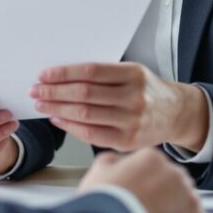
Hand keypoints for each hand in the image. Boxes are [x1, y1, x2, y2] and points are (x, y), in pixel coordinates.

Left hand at [31, 63, 208, 152]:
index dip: (63, 73)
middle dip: (54, 92)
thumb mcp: (133, 73)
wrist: (176, 114)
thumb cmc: (148, 91)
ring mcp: (132, 121)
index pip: (90, 72)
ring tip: (42, 105)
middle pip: (84, 94)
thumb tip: (62, 77)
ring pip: (85, 115)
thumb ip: (103, 75)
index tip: (44, 74)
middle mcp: (134, 97)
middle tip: (36, 90)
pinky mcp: (128, 141)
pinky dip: (70, 127)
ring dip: (58, 109)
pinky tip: (58, 120)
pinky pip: (91, 134)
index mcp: (134, 74)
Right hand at [79, 149, 212, 212]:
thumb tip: (117, 162)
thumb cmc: (104, 204)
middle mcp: (175, 174)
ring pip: (189, 205)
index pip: (157, 167)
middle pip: (175, 185)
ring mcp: (189, 199)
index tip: (141, 195)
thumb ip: (112, 161)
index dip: (147, 183)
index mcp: (152, 158)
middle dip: (164, 198)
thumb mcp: (98, 171)